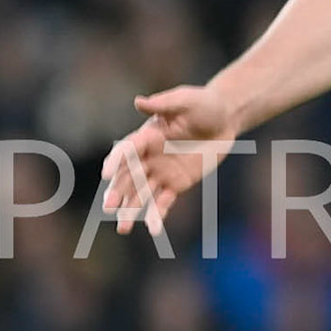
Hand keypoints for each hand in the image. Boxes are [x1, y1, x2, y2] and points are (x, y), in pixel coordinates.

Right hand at [100, 85, 241, 236]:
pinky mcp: (177, 183)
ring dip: (131, 210)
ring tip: (122, 228)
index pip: (126, 150)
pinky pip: (165, 201)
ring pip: (142, 194)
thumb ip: (164, 103)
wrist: (225, 119)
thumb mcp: (186, 100)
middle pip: (129, 176)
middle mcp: (149, 156)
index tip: (106, 174)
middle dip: (118, 192)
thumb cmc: (203, 104)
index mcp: (147, 136)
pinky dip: (158, 214)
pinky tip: (153, 230)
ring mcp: (162, 172)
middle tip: (109, 208)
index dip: (115, 161)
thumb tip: (139, 102)